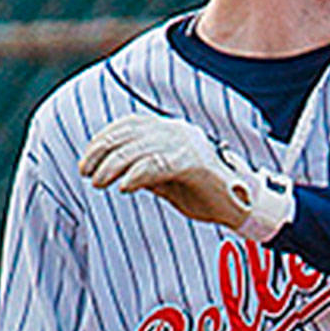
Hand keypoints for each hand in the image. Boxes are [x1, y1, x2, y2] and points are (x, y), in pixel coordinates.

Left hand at [78, 113, 294, 241]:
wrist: (243, 205)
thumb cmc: (205, 194)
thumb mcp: (166, 181)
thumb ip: (144, 171)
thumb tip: (115, 172)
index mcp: (171, 130)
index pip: (128, 125)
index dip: (103, 140)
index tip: (87, 160)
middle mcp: (178, 131)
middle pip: (128, 135)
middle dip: (101, 153)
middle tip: (87, 173)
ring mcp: (187, 145)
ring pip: (138, 150)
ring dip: (112, 167)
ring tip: (99, 183)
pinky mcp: (195, 163)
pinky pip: (157, 165)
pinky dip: (136, 176)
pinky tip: (125, 187)